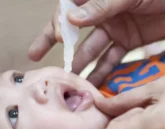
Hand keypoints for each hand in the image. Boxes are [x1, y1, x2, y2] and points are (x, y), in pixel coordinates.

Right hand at [28, 0, 164, 85]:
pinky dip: (104, 71)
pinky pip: (112, 59)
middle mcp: (102, 13)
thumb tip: (71, 18)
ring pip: (92, 49)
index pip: (69, 8)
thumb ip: (102, 5)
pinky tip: (95, 84)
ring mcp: (115, 29)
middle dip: (55, 43)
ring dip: (82, 64)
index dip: (59, 22)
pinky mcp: (128, 42)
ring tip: (71, 82)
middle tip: (36, 57)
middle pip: (73, 30)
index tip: (56, 37)